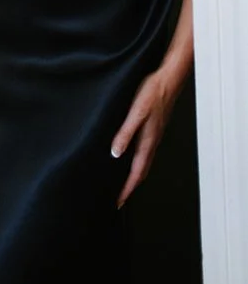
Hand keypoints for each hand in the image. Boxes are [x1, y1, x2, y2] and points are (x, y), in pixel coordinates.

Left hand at [111, 69, 176, 206]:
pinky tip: (130, 156)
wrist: (168, 80)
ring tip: (123, 183)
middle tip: (119, 199)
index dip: (126, 189)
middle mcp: (152, 142)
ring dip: (133, 175)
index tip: (118, 202)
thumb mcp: (135, 113)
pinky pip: (144, 152)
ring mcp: (154, 136)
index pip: (136, 173)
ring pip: (143, 163)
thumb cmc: (152, 93)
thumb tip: (115, 153)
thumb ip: (125, 133)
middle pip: (141, 172)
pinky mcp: (153, 129)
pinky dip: (137, 162)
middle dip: (130, 187)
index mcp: (147, 142)